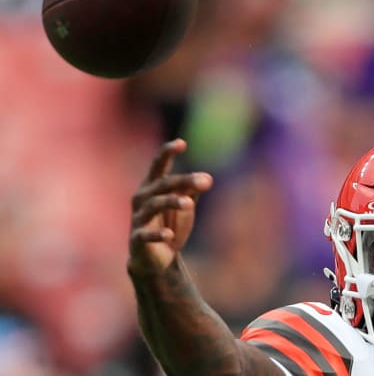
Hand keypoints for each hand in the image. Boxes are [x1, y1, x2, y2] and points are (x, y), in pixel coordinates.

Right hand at [127, 139, 212, 275]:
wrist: (155, 259)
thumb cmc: (170, 224)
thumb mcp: (184, 204)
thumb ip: (192, 190)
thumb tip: (207, 179)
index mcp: (152, 187)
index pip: (158, 166)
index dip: (167, 153)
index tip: (181, 143)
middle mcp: (142, 199)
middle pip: (162, 185)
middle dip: (183, 181)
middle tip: (206, 181)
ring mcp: (138, 218)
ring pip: (153, 205)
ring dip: (171, 202)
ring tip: (189, 203)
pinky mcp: (137, 239)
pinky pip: (145, 234)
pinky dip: (157, 234)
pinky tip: (169, 235)